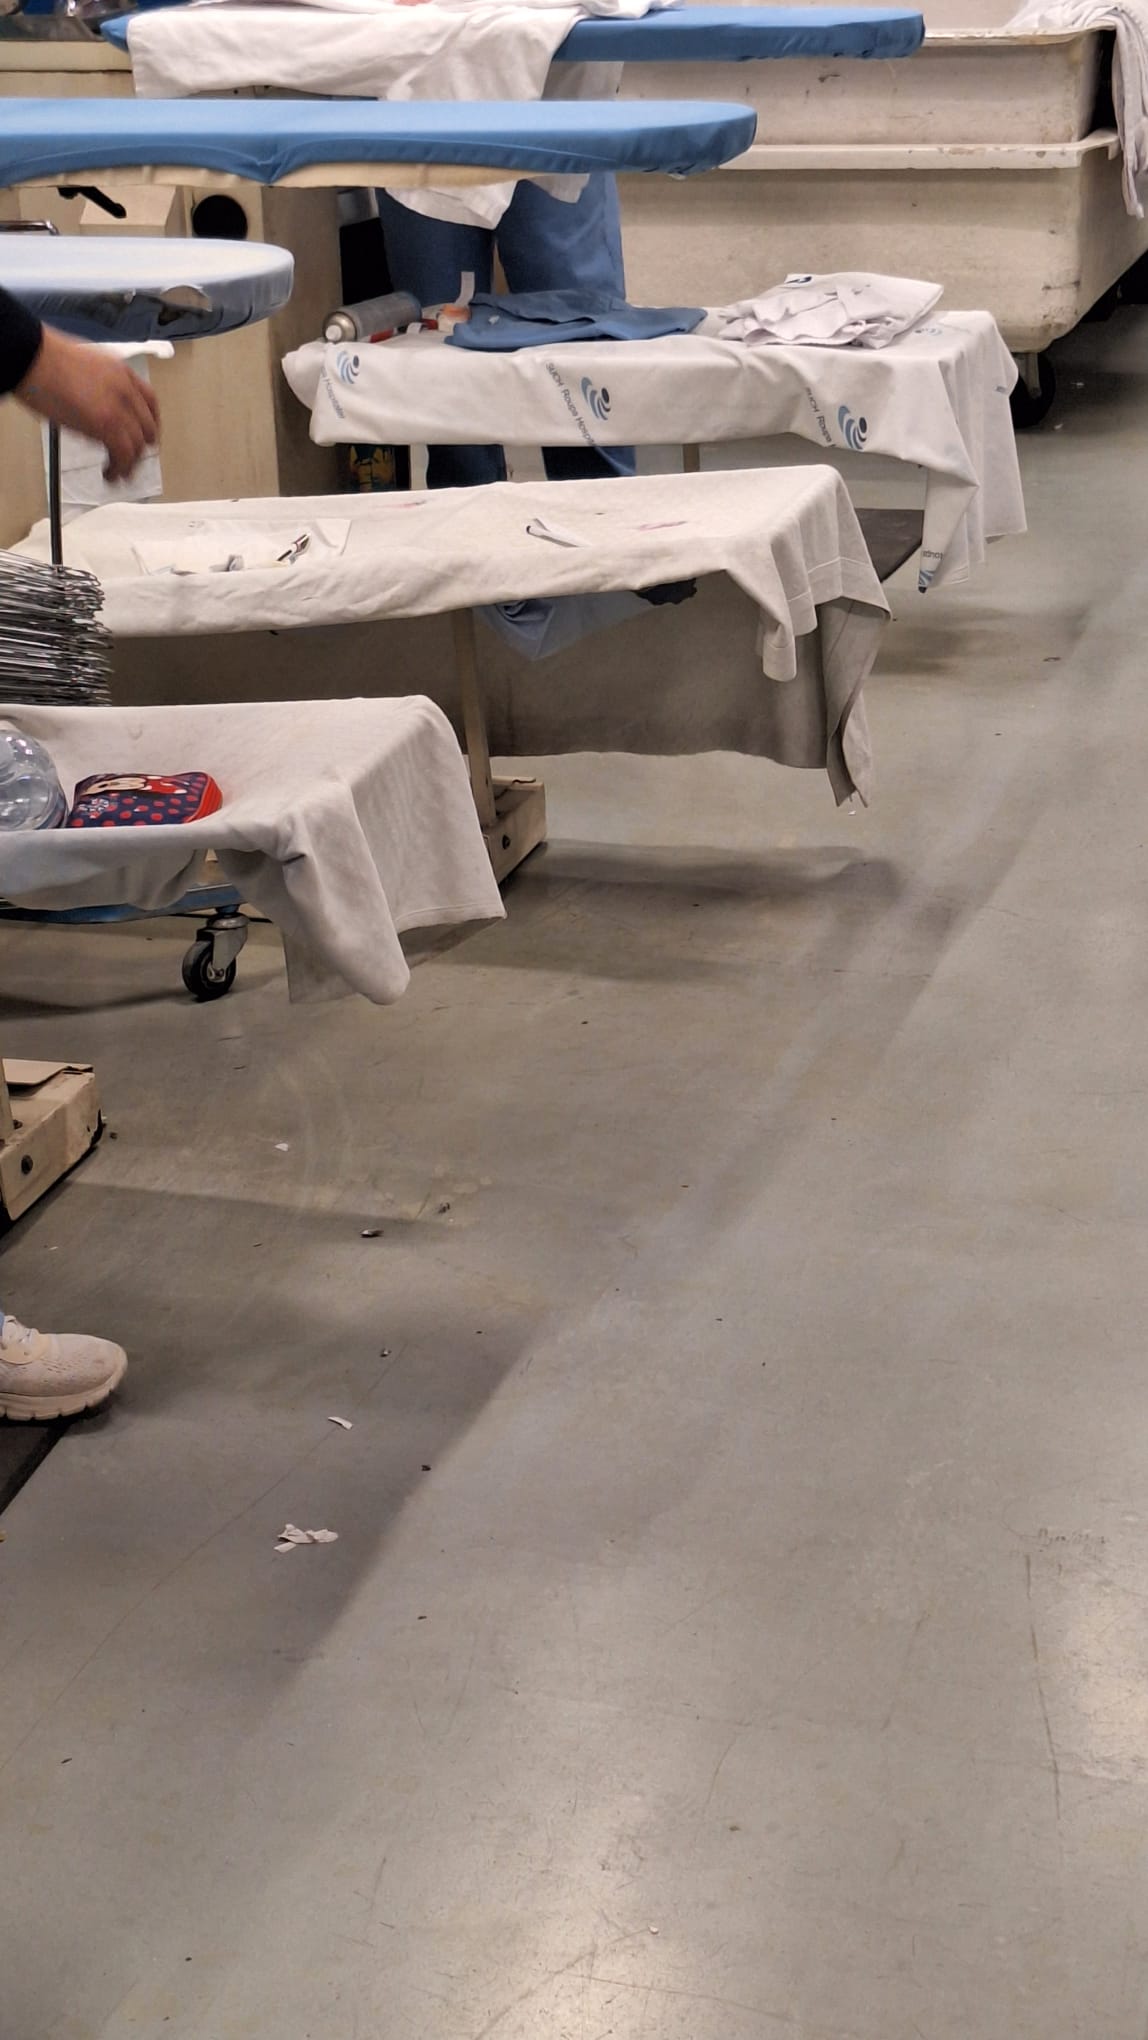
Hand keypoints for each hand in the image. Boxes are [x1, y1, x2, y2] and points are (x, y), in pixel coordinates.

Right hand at [16, 325, 160, 482]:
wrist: (33, 357)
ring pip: (138, 446)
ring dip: (129, 465)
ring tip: (118, 473)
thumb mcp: (84, 366)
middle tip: (131, 458)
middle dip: (140, 448)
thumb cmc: (45, 359)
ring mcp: (119, 407)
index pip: (150, 402)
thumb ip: (99, 386)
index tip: (145, 434)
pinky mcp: (107, 425)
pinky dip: (119, 469)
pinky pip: (124, 456)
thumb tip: (96, 404)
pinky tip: (110, 473)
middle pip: (147, 428)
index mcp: (121, 372)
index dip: (150, 423)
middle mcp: (126, 389)